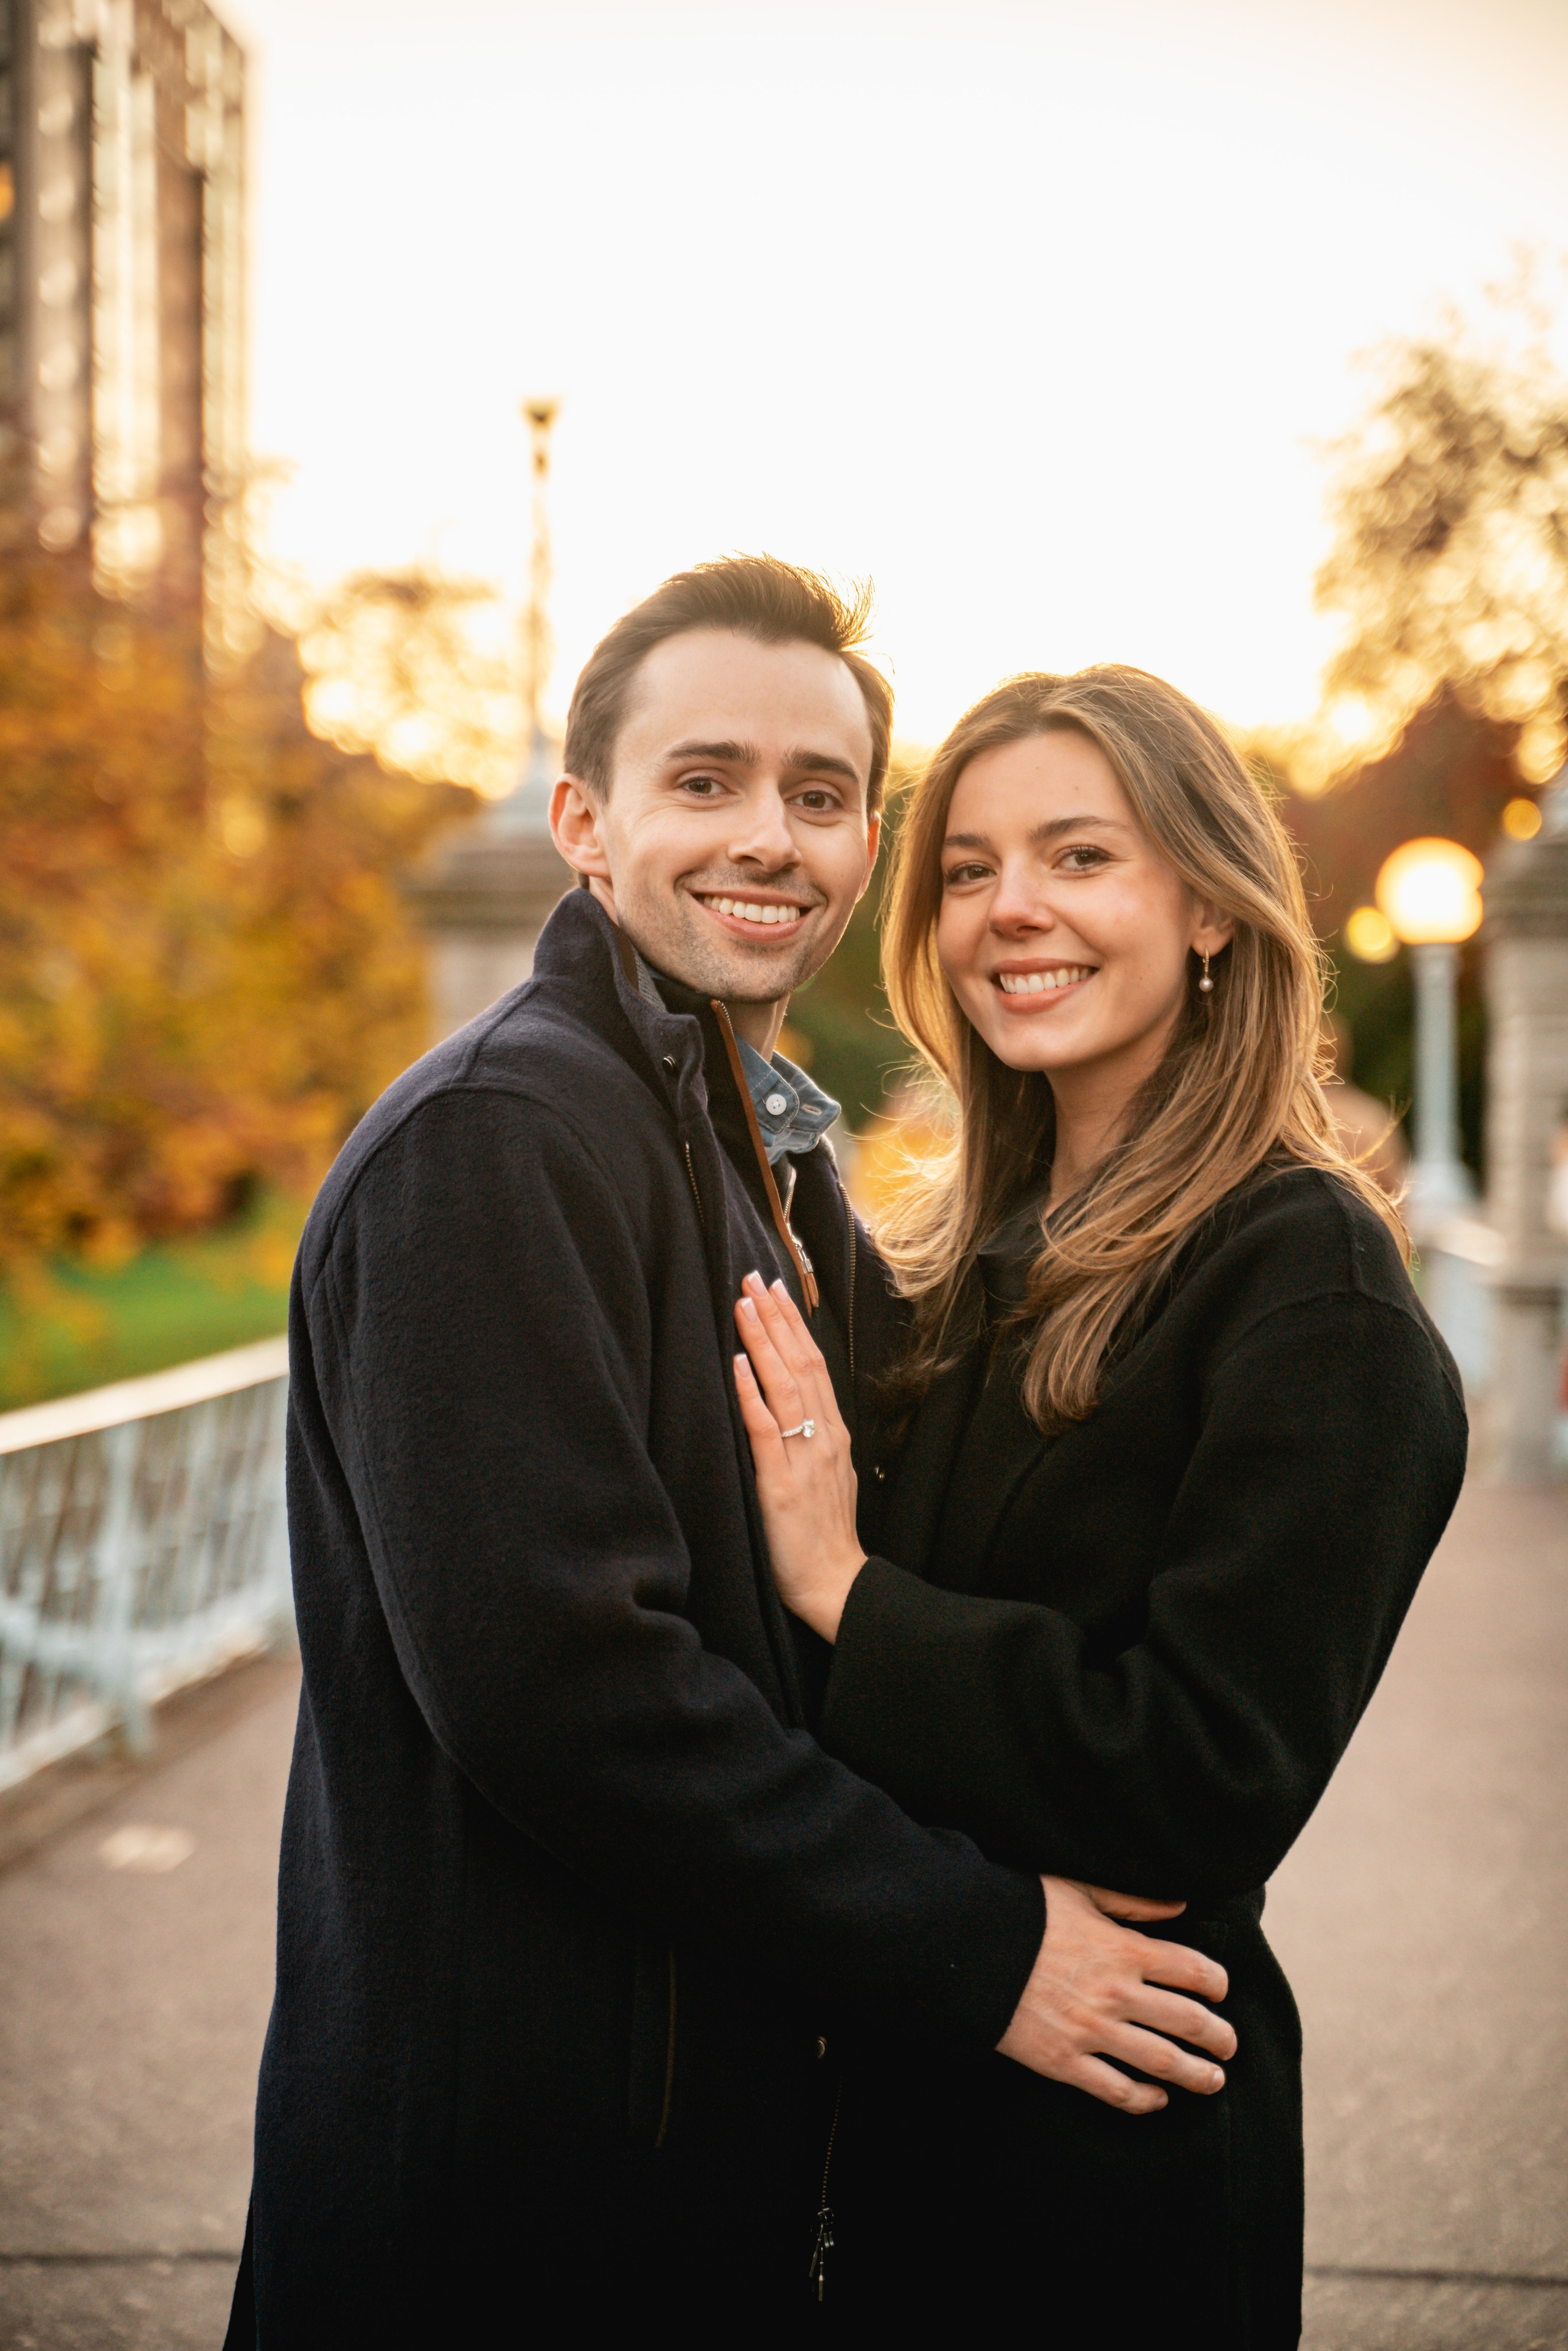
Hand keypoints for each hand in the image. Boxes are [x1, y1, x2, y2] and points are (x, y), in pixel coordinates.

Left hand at [733, 1272, 864, 1640]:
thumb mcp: (827, 1476)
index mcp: (833, 1435)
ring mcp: (804, 1458)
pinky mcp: (780, 1484)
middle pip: (801, 1364)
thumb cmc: (824, 1535)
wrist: (837, 1585)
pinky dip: (752, 1392)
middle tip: (755, 1277)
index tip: (777, 1290)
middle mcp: (824, 1438)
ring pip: (784, 1386)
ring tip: (744, 1303)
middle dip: (776, 1318)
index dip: (794, 1326)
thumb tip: (792, 1406)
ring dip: (763, 1340)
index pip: (814, 1366)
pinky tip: (739, 1362)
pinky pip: (766, 1429)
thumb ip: (813, 1439)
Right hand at [998, 1877, 1235, 2112]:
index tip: (1220, 1991)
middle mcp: (1116, 1994)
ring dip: (1195, 2074)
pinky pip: (1116, 2089)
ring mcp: (1092, 2032)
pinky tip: (1158, 2098)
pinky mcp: (1065, 2062)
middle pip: (1187, 2021)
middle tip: (1229, 2044)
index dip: (1216, 1983)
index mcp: (1123, 1949)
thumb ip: (1132, 1900)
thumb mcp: (1078, 1890)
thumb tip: (1180, 1906)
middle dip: (1218, 2036)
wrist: (969, 1948)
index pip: (1192, 1971)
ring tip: (1214, 2080)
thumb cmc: (1024, 1912)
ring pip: (1161, 2061)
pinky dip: (1143, 2099)